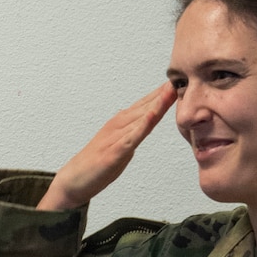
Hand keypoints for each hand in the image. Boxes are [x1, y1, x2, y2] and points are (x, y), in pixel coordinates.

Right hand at [38, 82, 175, 211]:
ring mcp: (116, 136)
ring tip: (172, 89)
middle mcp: (119, 124)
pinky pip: (132, 136)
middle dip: (164, 93)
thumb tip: (147, 125)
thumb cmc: (96, 163)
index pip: (146, 104)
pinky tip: (153, 115)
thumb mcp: (122, 145)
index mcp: (121, 122)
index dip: (163, 93)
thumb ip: (134, 134)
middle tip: (182, 77)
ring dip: (157, 103)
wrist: (73, 179)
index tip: (181, 80)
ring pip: (141, 117)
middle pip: (146, 106)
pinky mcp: (114, 151)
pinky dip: (144, 124)